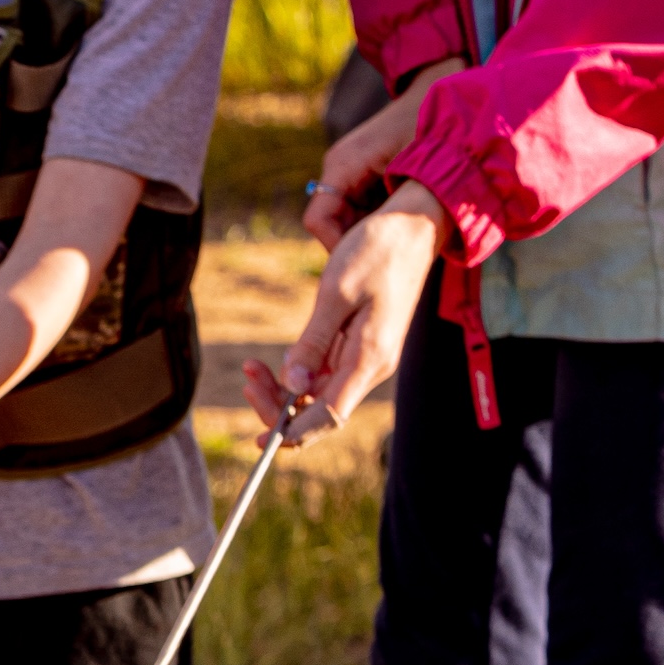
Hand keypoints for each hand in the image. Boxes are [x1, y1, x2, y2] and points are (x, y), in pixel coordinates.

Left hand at [245, 188, 442, 440]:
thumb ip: (314, 342)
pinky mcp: (361, 345)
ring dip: (283, 387)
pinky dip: (298, 370)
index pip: (329, 417)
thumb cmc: (378, 250)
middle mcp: (370, 366)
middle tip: (247, 379)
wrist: (416, 225)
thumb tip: (293, 385)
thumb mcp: (336, 292)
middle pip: (319, 409)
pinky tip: (275, 360)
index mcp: (369, 359)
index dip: (294, 433)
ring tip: (250, 368)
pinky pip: (325, 372)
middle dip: (278, 404)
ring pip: (319, 392)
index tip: (260, 439)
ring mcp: (367, 357)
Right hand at [303, 68, 454, 246]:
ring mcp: (347, 169)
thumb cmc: (428, 126)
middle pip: (331, 223)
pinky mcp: (360, 172)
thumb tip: (388, 251)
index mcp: (342, 165)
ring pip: (345, 218)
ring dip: (371, 230)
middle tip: (393, 254)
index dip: (339, 246)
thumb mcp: (414, 172)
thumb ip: (395, 208)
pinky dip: (378, 218)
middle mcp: (337, 167)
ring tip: (402, 236)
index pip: (318, 221)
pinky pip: (359, 206)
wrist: (436, 89)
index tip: (372, 257)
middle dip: (358, 241)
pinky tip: (404, 218)